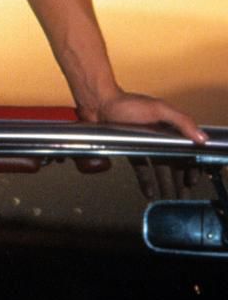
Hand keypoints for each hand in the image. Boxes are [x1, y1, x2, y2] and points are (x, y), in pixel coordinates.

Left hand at [78, 90, 205, 201]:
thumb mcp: (158, 109)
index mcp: (169, 127)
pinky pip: (142, 168)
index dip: (191, 165)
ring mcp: (145, 143)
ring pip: (159, 168)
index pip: (186, 150)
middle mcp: (159, 136)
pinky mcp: (130, 149)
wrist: (98, 105)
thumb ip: (181, 121)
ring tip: (168, 197)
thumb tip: (201, 137)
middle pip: (174, 163)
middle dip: (179, 180)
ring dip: (165, 183)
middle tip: (182, 195)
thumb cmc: (125, 103)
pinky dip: (147, 181)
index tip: (191, 180)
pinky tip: (149, 191)